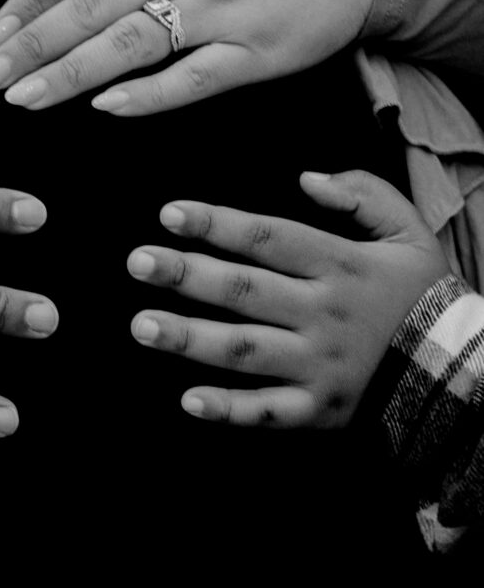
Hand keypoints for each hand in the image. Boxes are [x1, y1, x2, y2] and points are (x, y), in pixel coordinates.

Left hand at [0, 0, 378, 114]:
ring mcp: (219, 10)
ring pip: (132, 41)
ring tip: (25, 98)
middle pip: (92, 6)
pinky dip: (151, 92)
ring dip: (73, 71)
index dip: (30, 2)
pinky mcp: (256, 51)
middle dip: (33, 44)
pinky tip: (109, 107)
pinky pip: (196, 76)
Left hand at [126, 170, 449, 425]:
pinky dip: (230, 409)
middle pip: (246, 290)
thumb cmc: (420, 293)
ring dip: (191, 338)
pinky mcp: (318, 407)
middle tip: (137, 262)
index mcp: (341, 265)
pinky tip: (188, 402)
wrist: (460, 367)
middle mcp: (324, 313)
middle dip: (187, 275)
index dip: (218, 224)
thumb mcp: (409, 231)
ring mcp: (319, 364)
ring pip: (246, 349)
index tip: (169, 214)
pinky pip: (269, 411)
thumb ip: (362, 194)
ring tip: (142, 326)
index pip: (270, 238)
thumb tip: (306, 177)